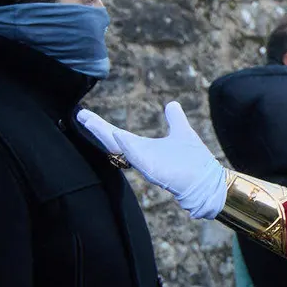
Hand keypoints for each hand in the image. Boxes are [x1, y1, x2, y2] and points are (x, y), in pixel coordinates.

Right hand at [77, 102, 226, 219]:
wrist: (206, 182)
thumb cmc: (195, 161)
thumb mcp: (182, 132)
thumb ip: (175, 119)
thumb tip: (171, 104)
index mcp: (144, 148)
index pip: (117, 135)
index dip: (100, 125)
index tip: (84, 114)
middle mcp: (141, 156)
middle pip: (113, 141)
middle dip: (97, 129)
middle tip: (80, 115)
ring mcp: (146, 164)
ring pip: (121, 149)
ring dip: (106, 135)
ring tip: (90, 121)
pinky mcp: (154, 171)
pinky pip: (138, 158)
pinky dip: (128, 147)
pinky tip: (117, 135)